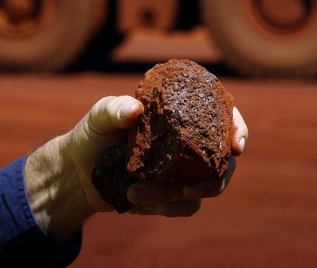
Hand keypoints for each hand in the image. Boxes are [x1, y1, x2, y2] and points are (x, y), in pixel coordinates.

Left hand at [24, 95, 247, 240]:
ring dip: (174, 196)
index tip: (236, 147)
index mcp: (183, 113)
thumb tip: (134, 110)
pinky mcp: (174, 197)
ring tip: (136, 192)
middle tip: (189, 190)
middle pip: (223, 161)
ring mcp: (185, 171)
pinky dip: (163, 207)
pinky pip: (185, 208)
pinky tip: (135, 198)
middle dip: (211, 180)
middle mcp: (190, 143)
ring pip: (203, 188)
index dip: (238, 129)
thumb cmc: (94, 133)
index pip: (224, 116)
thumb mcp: (101, 116)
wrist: (78, 171)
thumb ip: (115, 109)